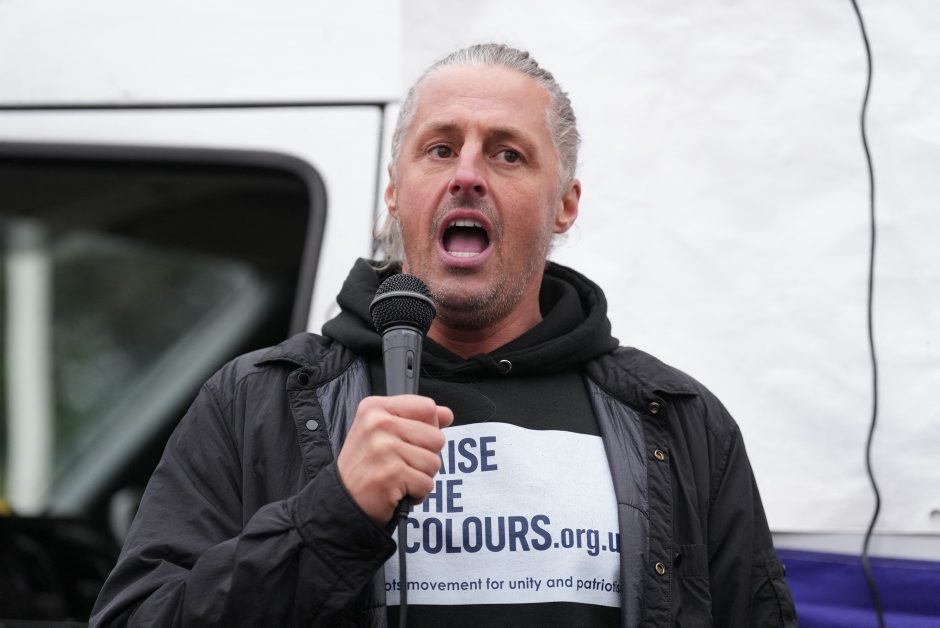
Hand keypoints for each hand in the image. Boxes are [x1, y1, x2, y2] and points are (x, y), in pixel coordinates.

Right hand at [337, 395, 453, 524]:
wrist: (343, 502)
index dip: (429, 427)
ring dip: (421, 476)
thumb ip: (416, 419)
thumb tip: (447, 414)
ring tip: (398, 478)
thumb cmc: (366, 466)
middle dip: (426, 456)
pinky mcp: (392, 474)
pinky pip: (427, 483)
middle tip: (400, 464)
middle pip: (436, 437)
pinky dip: (417, 493)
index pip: (427, 407)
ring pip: (434, 462)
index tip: (410, 440)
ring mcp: (384, 449)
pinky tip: (397, 491)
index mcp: (375, 408)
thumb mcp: (383, 432)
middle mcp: (378, 424)